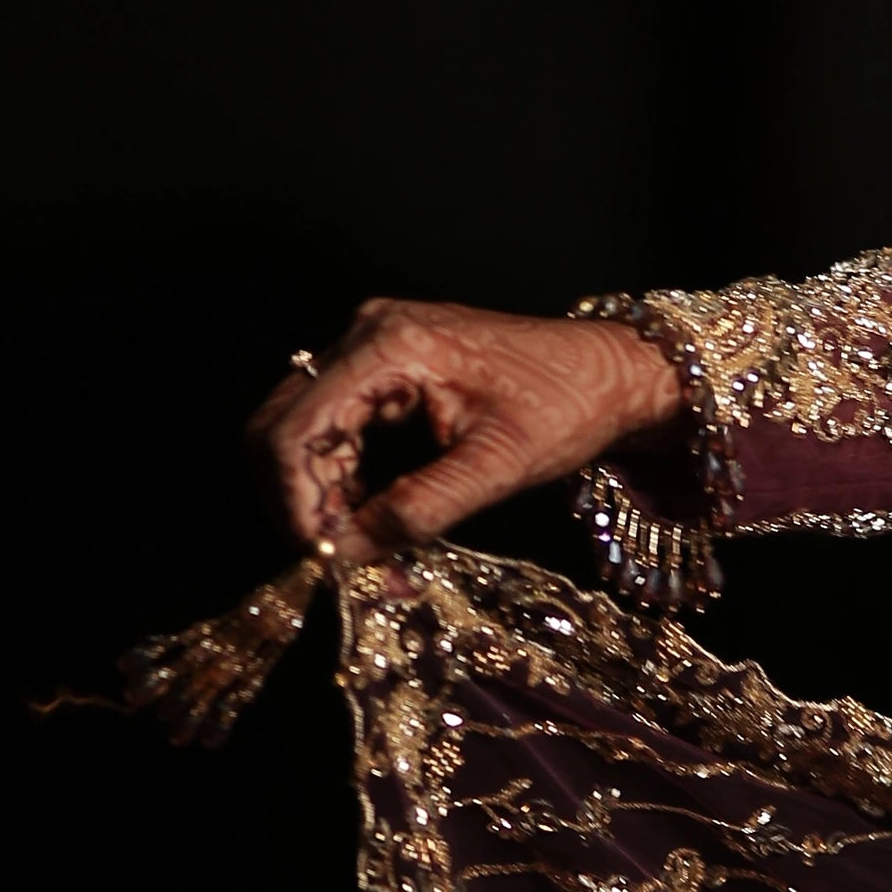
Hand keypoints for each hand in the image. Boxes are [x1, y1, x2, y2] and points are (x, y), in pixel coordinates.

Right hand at [248, 301, 682, 566]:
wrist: (608, 372)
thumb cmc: (568, 403)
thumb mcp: (499, 466)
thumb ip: (422, 508)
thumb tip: (350, 551)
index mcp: (391, 345)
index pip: (297, 426)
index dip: (295, 499)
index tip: (320, 555)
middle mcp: (368, 334)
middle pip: (283, 425)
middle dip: (299, 498)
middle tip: (336, 558)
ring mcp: (371, 347)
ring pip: (301, 429)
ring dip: (318, 493)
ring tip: (359, 547)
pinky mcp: (382, 368)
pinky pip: (332, 427)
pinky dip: (340, 477)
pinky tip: (370, 516)